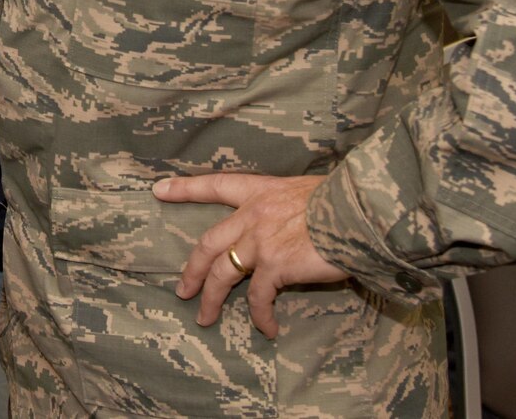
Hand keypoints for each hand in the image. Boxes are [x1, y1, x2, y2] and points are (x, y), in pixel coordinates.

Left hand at [156, 172, 346, 337]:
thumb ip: (288, 207)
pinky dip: (260, 316)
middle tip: (182, 290)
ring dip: (211, 299)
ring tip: (205, 318)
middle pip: (208, 243)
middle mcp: (252, 216)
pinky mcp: (274, 267)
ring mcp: (259, 242)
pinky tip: (268, 329)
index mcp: (259, 192)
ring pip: (221, 274)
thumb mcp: (306, 190)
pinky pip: (258, 298)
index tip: (158, 190)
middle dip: (192, 269)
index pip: (214, 186)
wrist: (357, 211)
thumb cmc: (341, 199)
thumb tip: (294, 222)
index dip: (185, 189)